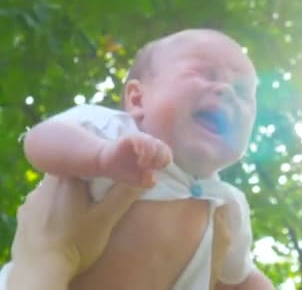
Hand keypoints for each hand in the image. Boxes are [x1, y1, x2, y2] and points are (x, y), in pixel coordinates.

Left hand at [9, 176, 143, 287]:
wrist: (40, 271)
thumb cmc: (76, 242)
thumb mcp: (107, 218)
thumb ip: (125, 193)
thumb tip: (146, 176)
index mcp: (66, 176)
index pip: (88, 161)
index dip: (102, 168)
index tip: (113, 177)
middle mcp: (44, 184)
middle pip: (73, 175)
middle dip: (87, 184)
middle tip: (101, 198)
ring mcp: (31, 200)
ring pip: (57, 190)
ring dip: (70, 197)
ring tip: (83, 213)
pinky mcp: (25, 216)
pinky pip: (44, 204)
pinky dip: (55, 209)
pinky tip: (64, 224)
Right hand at [97, 132, 171, 186]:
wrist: (104, 163)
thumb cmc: (124, 170)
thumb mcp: (137, 181)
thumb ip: (147, 182)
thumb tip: (153, 179)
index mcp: (154, 153)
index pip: (167, 154)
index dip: (164, 162)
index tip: (154, 169)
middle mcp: (149, 144)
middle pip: (164, 147)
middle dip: (159, 159)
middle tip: (149, 167)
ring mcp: (140, 140)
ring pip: (153, 143)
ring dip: (150, 155)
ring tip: (142, 164)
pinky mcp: (129, 138)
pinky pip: (140, 139)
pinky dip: (142, 147)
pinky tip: (138, 155)